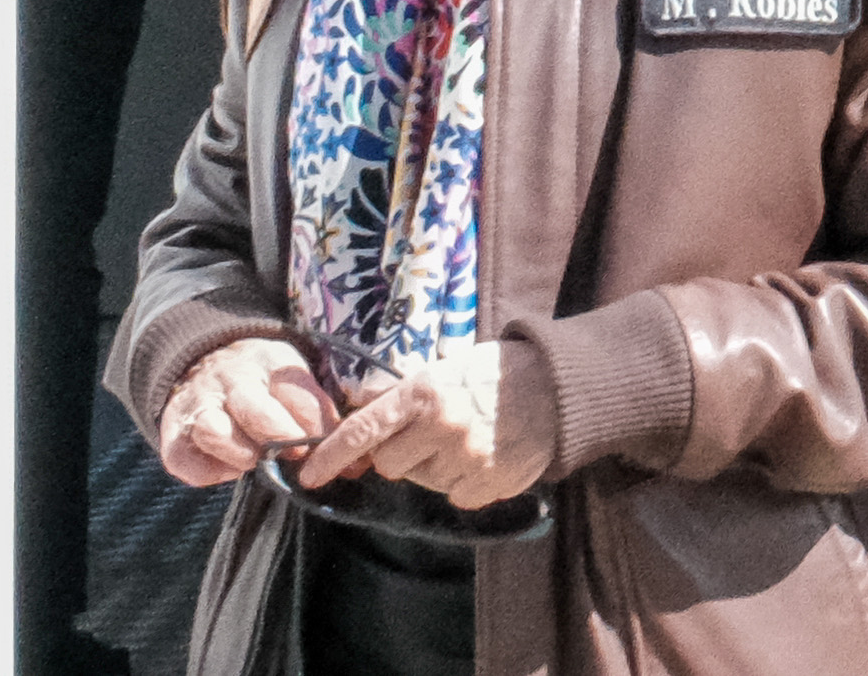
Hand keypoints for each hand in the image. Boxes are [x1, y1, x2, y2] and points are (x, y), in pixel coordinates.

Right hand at [154, 335, 337, 486]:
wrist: (210, 356)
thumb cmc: (267, 379)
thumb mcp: (296, 378)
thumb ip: (321, 414)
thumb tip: (357, 464)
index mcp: (270, 363)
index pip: (299, 395)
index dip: (320, 426)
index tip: (336, 447)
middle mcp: (231, 381)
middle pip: (255, 408)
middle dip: (281, 437)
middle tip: (298, 455)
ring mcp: (199, 404)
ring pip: (214, 430)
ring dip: (240, 452)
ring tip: (257, 463)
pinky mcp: (174, 430)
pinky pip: (182, 458)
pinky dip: (206, 471)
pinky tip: (229, 471)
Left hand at [293, 338, 548, 508]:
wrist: (558, 387)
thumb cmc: (494, 374)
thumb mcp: (443, 370)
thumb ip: (403, 398)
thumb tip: (359, 422)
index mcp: (423, 394)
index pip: (361, 432)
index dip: (330, 458)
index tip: (310, 477)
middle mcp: (440, 427)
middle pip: (389, 465)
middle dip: (403, 454)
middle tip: (430, 435)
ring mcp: (465, 457)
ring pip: (424, 482)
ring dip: (437, 468)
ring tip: (467, 440)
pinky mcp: (489, 483)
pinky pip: (456, 496)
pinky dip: (465, 482)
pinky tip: (485, 457)